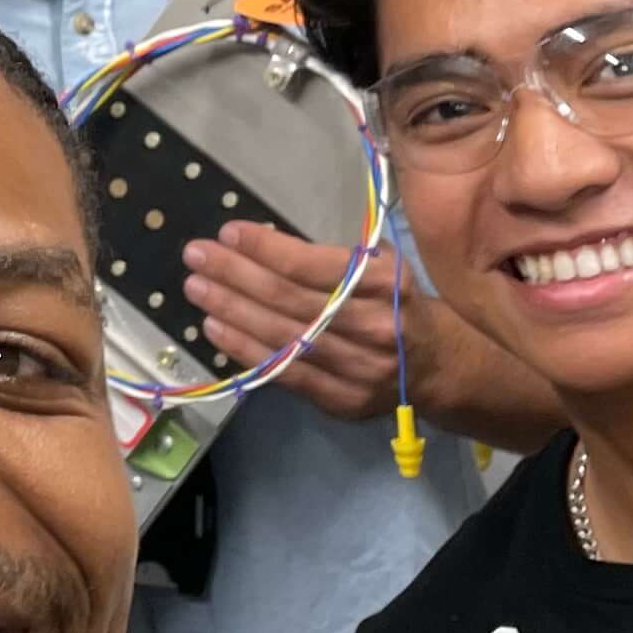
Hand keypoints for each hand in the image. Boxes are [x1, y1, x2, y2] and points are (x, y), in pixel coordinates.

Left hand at [178, 221, 406, 422]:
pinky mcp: (343, 399)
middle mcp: (376, 325)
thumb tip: (256, 244)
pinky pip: (285, 372)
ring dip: (232, 309)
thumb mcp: (379, 268)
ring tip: (197, 288)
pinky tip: (215, 328)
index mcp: (386, 283)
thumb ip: (329, 261)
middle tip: (196, 255)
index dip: (267, 249)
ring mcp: (360, 367)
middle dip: (236, 274)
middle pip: (291, 300)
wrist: (436, 366)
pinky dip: (245, 349)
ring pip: (284, 337)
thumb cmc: (394, 304)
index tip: (229, 233)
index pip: (314, 265)